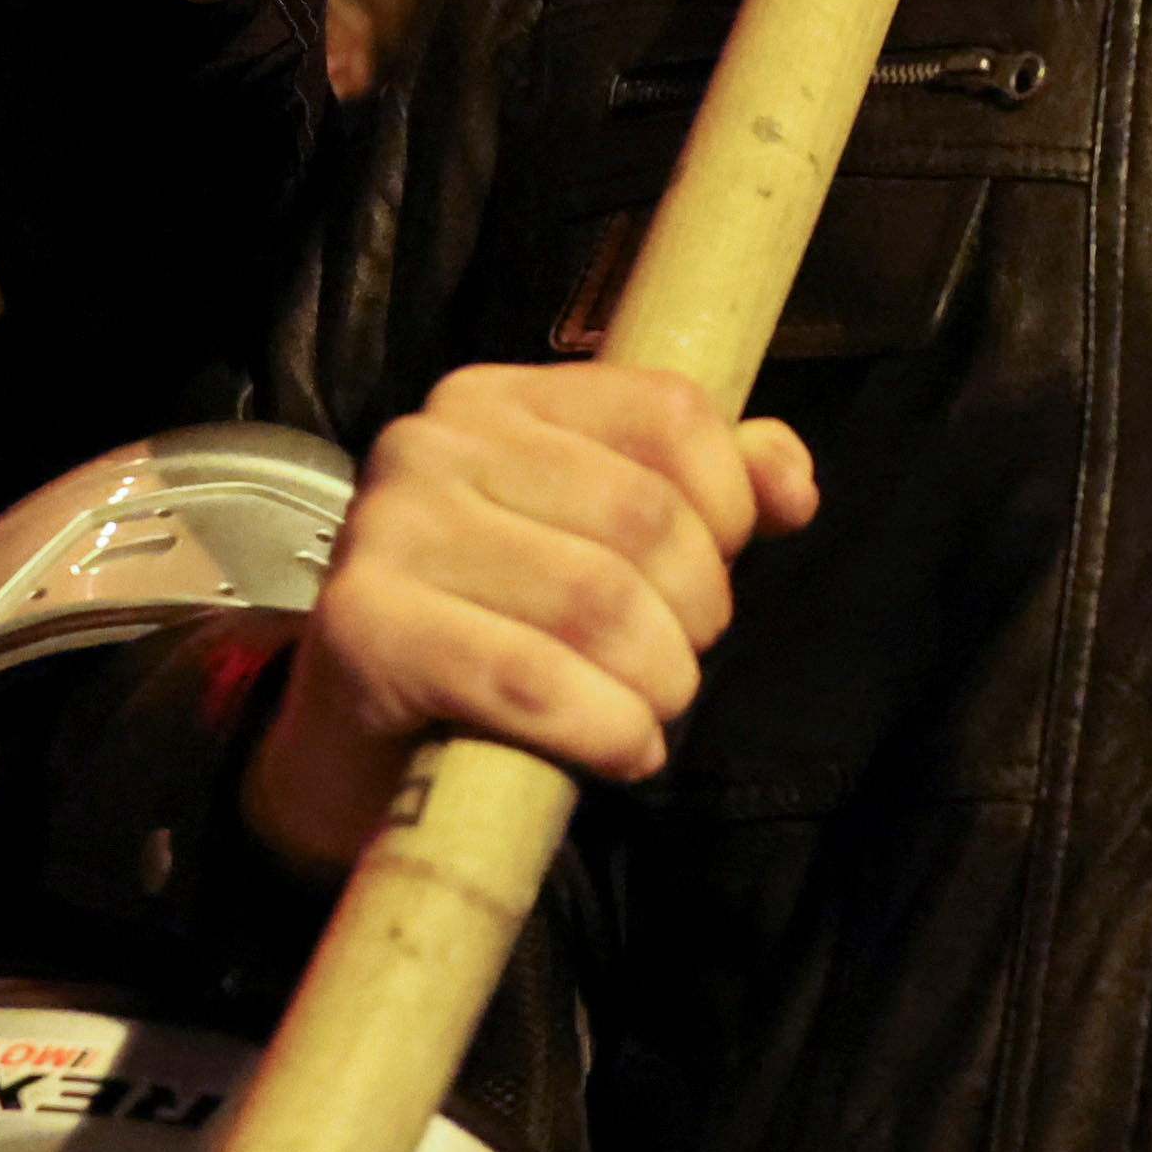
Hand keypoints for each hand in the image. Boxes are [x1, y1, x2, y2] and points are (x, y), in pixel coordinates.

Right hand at [241, 364, 814, 882]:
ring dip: (658, 683)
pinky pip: (530, 679)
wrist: (360, 749)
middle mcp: (431, 443)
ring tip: (649, 715)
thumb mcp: (602, 547)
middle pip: (643, 515)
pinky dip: (604, 728)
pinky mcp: (363, 631)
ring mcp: (386, 531)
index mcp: (497, 400)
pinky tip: (621, 752)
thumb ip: (705, 494)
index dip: (729, 504)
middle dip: (695, 612)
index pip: (667, 411)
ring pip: (597, 603)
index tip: (717, 572)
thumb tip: (790, 480)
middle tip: (677, 666)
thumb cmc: (497, 634)